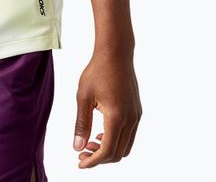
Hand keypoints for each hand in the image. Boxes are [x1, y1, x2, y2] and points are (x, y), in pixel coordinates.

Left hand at [72, 51, 141, 168]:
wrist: (116, 53)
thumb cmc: (97, 71)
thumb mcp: (83, 97)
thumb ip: (81, 124)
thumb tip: (77, 147)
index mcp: (116, 117)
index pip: (107, 151)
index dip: (93, 161)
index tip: (80, 162)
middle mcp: (131, 119)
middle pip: (118, 153)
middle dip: (100, 157)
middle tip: (82, 151)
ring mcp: (136, 116)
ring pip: (126, 146)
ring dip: (109, 150)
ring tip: (90, 142)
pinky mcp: (137, 111)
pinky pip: (129, 135)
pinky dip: (116, 140)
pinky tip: (101, 132)